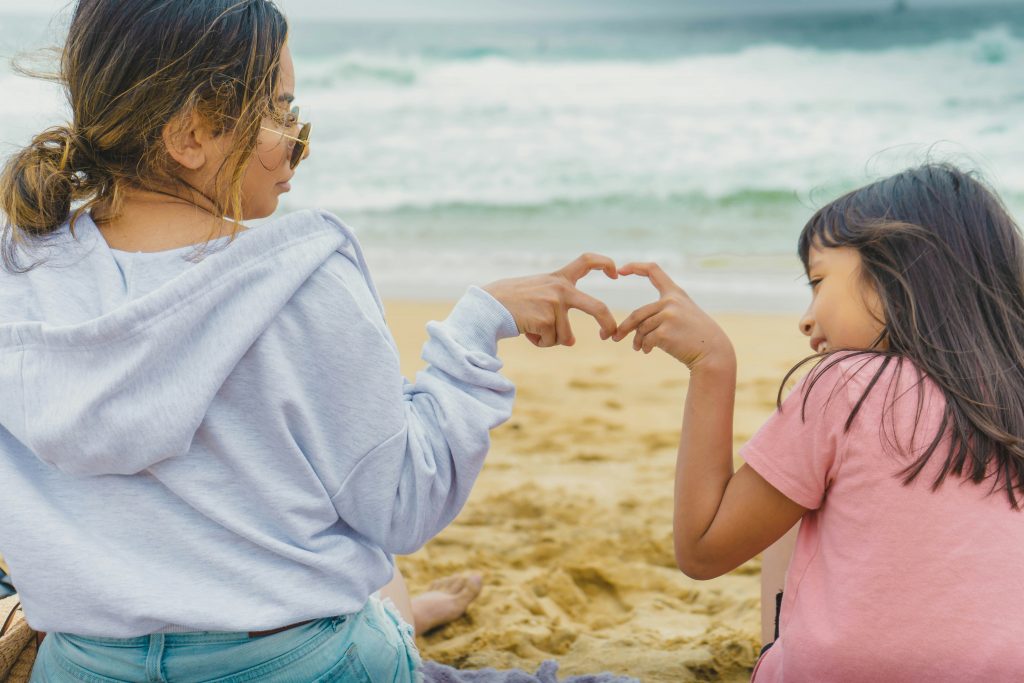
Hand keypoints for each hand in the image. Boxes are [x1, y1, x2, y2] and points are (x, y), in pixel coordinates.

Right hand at [484, 253, 617, 346]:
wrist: (488, 306)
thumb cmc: (509, 301)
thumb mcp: (536, 297)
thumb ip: (556, 312)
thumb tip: (570, 342)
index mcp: (558, 278)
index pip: (587, 261)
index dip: (605, 264)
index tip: (616, 272)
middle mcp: (560, 289)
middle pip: (596, 307)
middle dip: (608, 323)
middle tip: (610, 335)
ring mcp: (555, 304)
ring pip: (565, 336)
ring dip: (549, 339)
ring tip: (530, 327)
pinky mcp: (547, 320)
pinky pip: (552, 341)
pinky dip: (540, 342)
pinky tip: (526, 331)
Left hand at [612, 262, 733, 369]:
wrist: (713, 353)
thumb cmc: (696, 336)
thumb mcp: (683, 315)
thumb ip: (662, 312)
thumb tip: (634, 326)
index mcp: (675, 293)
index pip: (653, 270)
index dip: (635, 267)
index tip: (620, 270)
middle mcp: (671, 301)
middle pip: (637, 313)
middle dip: (625, 327)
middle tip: (615, 338)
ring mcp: (668, 315)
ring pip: (641, 328)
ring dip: (638, 341)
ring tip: (639, 348)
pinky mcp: (664, 331)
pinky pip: (646, 339)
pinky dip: (645, 347)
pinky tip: (648, 351)